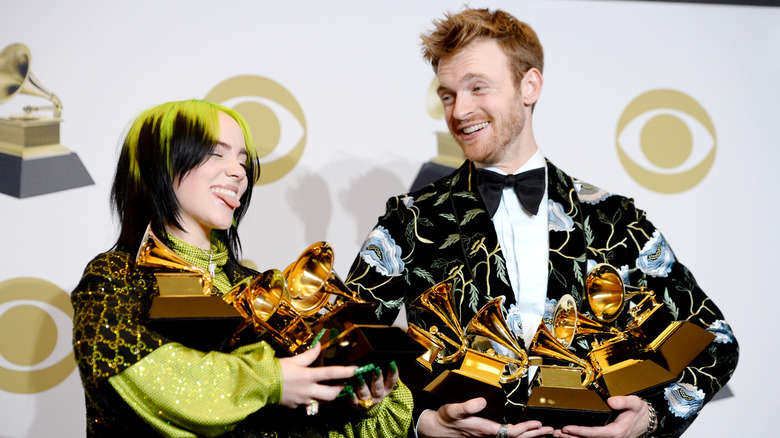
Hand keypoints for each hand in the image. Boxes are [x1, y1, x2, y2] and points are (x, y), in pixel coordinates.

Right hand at [278, 342, 356, 408]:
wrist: (258, 386)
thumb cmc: (275, 370)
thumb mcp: (293, 360)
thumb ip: (308, 355)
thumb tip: (319, 345)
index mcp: (308, 376)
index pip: (332, 373)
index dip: (346, 371)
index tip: (357, 369)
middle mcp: (308, 390)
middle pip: (332, 394)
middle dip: (340, 389)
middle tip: (343, 383)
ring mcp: (303, 401)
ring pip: (322, 401)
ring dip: (327, 395)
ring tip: (327, 387)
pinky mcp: (296, 407)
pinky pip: (309, 404)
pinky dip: (312, 398)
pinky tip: (308, 392)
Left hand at [352, 361, 399, 409]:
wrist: (362, 401)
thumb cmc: (370, 382)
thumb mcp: (376, 376)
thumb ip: (375, 369)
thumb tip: (375, 358)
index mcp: (386, 388)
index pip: (392, 380)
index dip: (393, 372)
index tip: (391, 363)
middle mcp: (378, 395)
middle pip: (378, 387)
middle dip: (377, 378)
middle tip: (375, 369)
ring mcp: (368, 401)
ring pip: (366, 394)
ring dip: (362, 386)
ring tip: (359, 378)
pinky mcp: (357, 405)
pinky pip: (354, 401)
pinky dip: (351, 395)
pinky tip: (349, 389)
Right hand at [418, 398, 553, 436]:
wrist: (434, 429)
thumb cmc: (445, 419)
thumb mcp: (454, 410)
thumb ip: (468, 405)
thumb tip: (482, 401)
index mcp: (485, 429)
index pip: (511, 431)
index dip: (526, 429)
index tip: (538, 425)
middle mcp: (489, 435)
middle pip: (517, 437)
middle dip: (534, 434)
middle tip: (549, 430)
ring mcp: (488, 437)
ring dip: (529, 436)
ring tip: (543, 433)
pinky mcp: (485, 435)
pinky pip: (507, 437)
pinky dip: (519, 435)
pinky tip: (524, 434)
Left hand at [553, 395, 649, 437]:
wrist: (647, 420)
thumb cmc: (640, 412)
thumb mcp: (635, 403)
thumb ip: (623, 401)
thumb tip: (611, 401)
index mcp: (617, 431)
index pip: (594, 433)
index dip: (580, 431)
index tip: (567, 428)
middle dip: (571, 437)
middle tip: (556, 433)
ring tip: (557, 435)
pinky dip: (579, 437)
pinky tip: (569, 436)